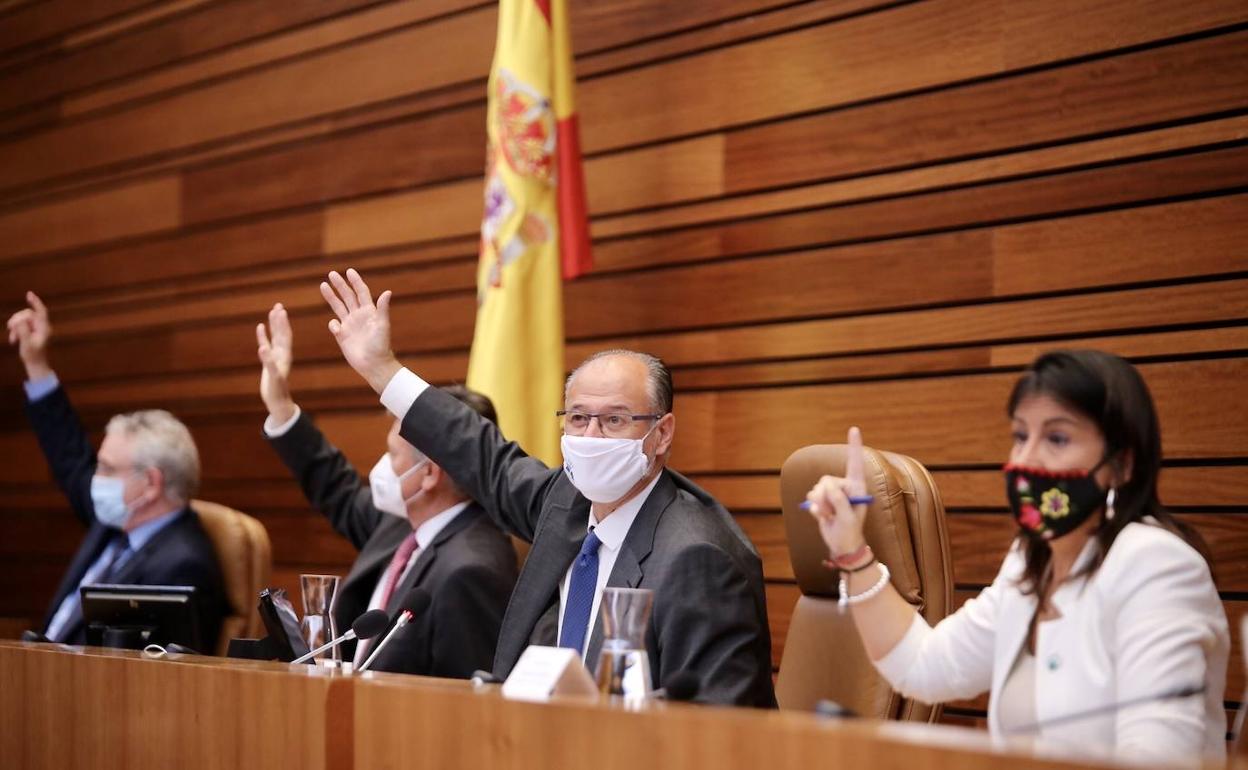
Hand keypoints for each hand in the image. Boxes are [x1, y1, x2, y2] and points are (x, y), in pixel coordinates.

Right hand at [6, 291, 52, 380]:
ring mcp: (36, 329)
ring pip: (22, 320)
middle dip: (17, 320)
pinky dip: (15, 331)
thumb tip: (19, 321)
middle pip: (27, 315)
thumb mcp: (26, 344)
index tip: (29, 293)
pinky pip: (21, 326)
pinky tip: (13, 340)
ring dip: (15, 327)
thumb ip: (23, 332)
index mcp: (44, 328)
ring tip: (13, 338)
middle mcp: (41, 326)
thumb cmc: (33, 356)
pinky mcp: (31, 332)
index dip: (35, 302)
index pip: (41, 312)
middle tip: (10, 328)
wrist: (35, 364)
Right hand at [256, 302, 296, 423]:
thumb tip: (263, 348)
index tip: (281, 311)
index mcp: (285, 356)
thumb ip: (268, 362)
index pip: (285, 336)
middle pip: (281, 333)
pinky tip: (261, 326)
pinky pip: (266, 344)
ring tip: (272, 311)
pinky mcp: (269, 361)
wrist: (278, 401)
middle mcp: (282, 354)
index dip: (282, 324)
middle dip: (280, 320)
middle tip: (278, 305)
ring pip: (275, 337)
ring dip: (274, 325)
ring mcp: (275, 357)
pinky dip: (263, 335)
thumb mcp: (273, 376)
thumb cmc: (277, 391)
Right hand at [319, 269, 400, 393]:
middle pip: (348, 296)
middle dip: (340, 285)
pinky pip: (334, 325)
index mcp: (369, 311)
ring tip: (323, 285)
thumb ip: (383, 308)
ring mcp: (350, 325)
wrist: (373, 364)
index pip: (361, 292)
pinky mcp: (342, 335)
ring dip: (331, 296)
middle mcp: (359, 316)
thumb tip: (388, 292)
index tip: (349, 271)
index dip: (356, 281)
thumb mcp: (382, 325)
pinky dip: (333, 325)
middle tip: (332, 274)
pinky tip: (338, 330)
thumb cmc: (381, 345)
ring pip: (338, 307)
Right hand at [806, 426, 870, 557]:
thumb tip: (828, 487)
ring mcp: (832, 493)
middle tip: (833, 513)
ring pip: (817, 488)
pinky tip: (823, 516)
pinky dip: (815, 508)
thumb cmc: (850, 532)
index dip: (854, 446)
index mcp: (857, 487)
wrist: (842, 545)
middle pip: (826, 480)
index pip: (855, 463)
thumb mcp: (848, 518)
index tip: (854, 429)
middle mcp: (844, 487)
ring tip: (830, 516)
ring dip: (820, 504)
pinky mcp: (822, 499)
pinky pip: (811, 497)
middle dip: (826, 497)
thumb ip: (840, 502)